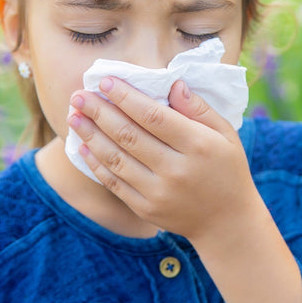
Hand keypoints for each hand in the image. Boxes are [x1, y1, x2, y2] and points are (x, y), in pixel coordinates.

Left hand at [66, 77, 260, 241]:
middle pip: (129, 135)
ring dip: (91, 135)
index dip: (126, 97)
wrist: (226, 221)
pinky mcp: (146, 209)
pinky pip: (114, 183)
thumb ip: (199, 108)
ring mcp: (159, 192)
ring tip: (74, 116)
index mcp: (198, 145)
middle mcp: (176, 169)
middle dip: (99, 112)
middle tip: (78, 95)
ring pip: (116, 158)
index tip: (105, 82)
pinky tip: (83, 146)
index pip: (153, 116)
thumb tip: (173, 84)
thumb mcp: (226, 134)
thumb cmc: (227, 169)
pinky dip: (96, 164)